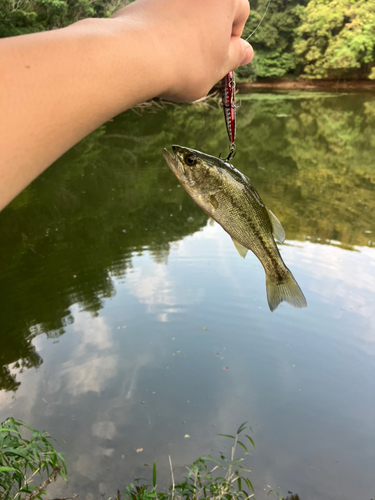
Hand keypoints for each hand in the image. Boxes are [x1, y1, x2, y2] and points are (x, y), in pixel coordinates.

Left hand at [112, 0, 252, 101]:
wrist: (136, 56)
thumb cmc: (186, 62)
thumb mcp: (219, 66)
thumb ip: (235, 56)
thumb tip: (245, 52)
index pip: (241, 11)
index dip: (234, 39)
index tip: (221, 59)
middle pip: (212, 11)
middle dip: (210, 34)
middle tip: (201, 62)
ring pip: (187, 13)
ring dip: (188, 33)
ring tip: (178, 60)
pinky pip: (165, 15)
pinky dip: (166, 31)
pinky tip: (160, 53)